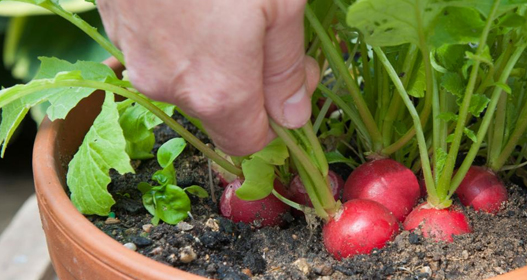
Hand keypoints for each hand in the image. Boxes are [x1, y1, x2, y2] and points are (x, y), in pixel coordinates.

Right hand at [97, 0, 318, 155]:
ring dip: (218, 57)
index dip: (280, 123)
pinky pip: (161, 49)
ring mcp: (136, 55)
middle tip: (275, 34)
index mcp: (218, 91)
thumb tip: (293, 118)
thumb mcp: (281, 5)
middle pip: (221, 110)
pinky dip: (185, 35)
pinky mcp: (116, 24)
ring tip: (234, 8)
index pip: (250, 143)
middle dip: (253, 84)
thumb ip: (286, 70)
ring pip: (190, 77)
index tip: (297, 84)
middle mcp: (169, 86)